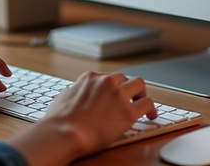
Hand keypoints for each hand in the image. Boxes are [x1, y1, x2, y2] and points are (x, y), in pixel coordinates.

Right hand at [8, 72, 156, 164]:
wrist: (65, 132)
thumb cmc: (59, 120)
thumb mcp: (63, 97)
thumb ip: (74, 93)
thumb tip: (75, 95)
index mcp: (90, 78)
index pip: (108, 77)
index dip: (113, 87)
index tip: (115, 94)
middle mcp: (106, 82)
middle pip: (125, 77)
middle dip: (128, 87)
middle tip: (132, 98)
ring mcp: (118, 95)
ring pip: (139, 84)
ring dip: (141, 93)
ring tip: (144, 105)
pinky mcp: (128, 112)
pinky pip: (147, 103)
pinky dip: (150, 108)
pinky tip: (151, 115)